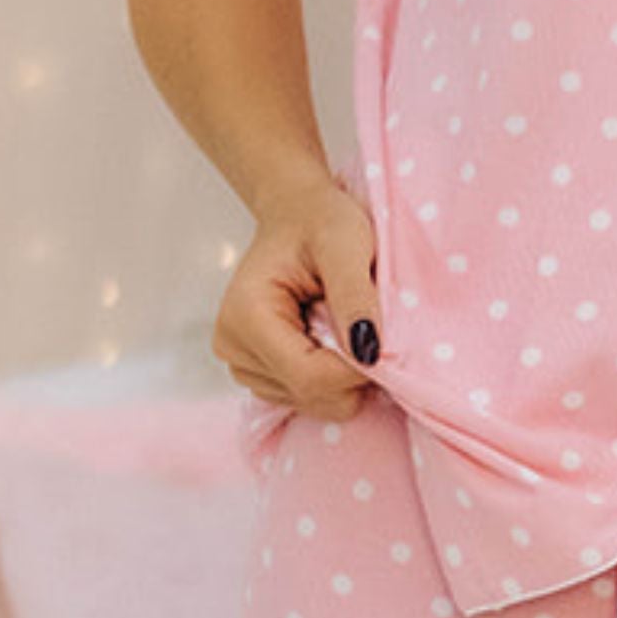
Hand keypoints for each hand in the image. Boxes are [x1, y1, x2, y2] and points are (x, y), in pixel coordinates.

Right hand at [216, 178, 383, 421]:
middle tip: (363, 324)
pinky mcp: (256, 374)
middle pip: (311, 396)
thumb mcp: (346, 245)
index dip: (357, 369)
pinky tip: (330, 336)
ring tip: (340, 322)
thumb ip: (356, 298)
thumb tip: (369, 354)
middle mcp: (233, 348)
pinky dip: (331, 375)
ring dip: (343, 372)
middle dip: (352, 371)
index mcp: (246, 316)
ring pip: (314, 402)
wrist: (297, 214)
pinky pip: (309, 397)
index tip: (383, 338)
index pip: (310, 377)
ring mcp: (241, 365)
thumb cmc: (321, 221)